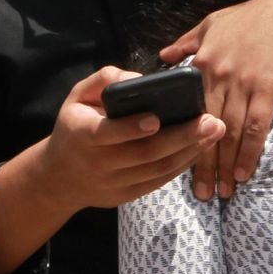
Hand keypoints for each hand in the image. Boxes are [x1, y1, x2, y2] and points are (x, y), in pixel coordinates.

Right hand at [38, 67, 225, 210]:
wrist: (58, 178)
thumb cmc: (74, 126)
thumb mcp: (77, 97)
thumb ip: (103, 80)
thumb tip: (137, 78)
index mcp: (83, 135)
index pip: (108, 133)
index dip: (132, 127)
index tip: (157, 118)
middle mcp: (98, 162)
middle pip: (144, 153)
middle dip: (181, 137)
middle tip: (211, 121)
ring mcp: (113, 183)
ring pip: (157, 169)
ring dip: (189, 151)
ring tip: (214, 132)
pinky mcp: (126, 195)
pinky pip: (159, 181)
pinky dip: (181, 165)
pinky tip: (200, 148)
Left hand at [161, 0, 272, 199]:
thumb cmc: (251, 15)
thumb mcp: (212, 23)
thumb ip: (186, 42)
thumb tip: (162, 57)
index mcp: (201, 63)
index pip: (187, 110)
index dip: (181, 139)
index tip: (176, 163)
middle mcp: (219, 76)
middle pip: (205, 128)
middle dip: (202, 164)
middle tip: (202, 193)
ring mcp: (244, 83)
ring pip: (229, 132)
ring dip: (225, 165)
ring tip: (223, 190)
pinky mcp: (268, 88)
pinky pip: (256, 126)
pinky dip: (249, 151)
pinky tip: (245, 172)